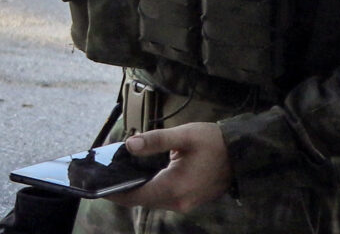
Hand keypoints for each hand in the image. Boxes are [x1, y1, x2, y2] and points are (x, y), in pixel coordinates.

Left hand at [107, 123, 232, 213]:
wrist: (243, 153)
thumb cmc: (213, 142)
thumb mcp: (183, 136)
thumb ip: (155, 140)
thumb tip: (129, 145)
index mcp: (174, 187)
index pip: (135, 195)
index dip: (115, 192)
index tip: (96, 186)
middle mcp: (178, 201)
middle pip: (142, 200)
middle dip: (122, 190)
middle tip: (104, 175)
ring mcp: (185, 203)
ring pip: (152, 200)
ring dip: (136, 190)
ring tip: (119, 174)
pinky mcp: (190, 200)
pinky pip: (164, 198)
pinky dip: (150, 189)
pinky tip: (142, 175)